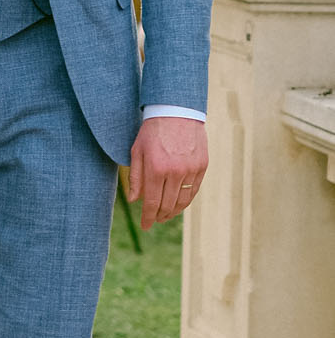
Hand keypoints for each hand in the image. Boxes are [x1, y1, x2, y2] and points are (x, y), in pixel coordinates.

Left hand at [127, 116, 207, 230]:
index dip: (147, 217)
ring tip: (166, 215)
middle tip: (154, 220)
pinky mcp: (202, 166)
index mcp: (156, 169)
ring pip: (183, 201)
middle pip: (167, 205)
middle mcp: (175, 172)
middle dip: (159, 216)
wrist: (176, 111)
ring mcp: (190, 170)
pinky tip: (179, 203)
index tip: (145, 226)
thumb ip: (136, 177)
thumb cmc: (152, 131)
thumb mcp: (137, 151)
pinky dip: (186, 200)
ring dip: (174, 211)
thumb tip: (134, 201)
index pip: (151, 202)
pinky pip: (194, 190)